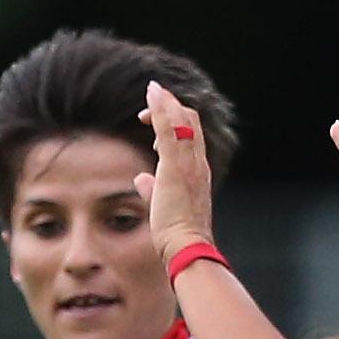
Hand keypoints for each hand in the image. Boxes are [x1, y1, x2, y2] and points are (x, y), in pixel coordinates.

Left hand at [135, 81, 216, 260]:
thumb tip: (141, 179)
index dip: (176, 121)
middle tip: (150, 101)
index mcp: (197, 173)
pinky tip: (152, 93)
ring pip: (182, 120)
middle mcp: (197, 164)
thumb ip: (153, 190)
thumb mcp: (163, 207)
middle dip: (171, 107)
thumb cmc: (178, 235)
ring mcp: (189, 164)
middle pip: (191, 122)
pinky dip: (161, 108)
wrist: (188, 247)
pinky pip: (169, 129)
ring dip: (166, 102)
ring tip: (151, 91)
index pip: (192, 136)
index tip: (154, 119)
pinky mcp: (175, 167)